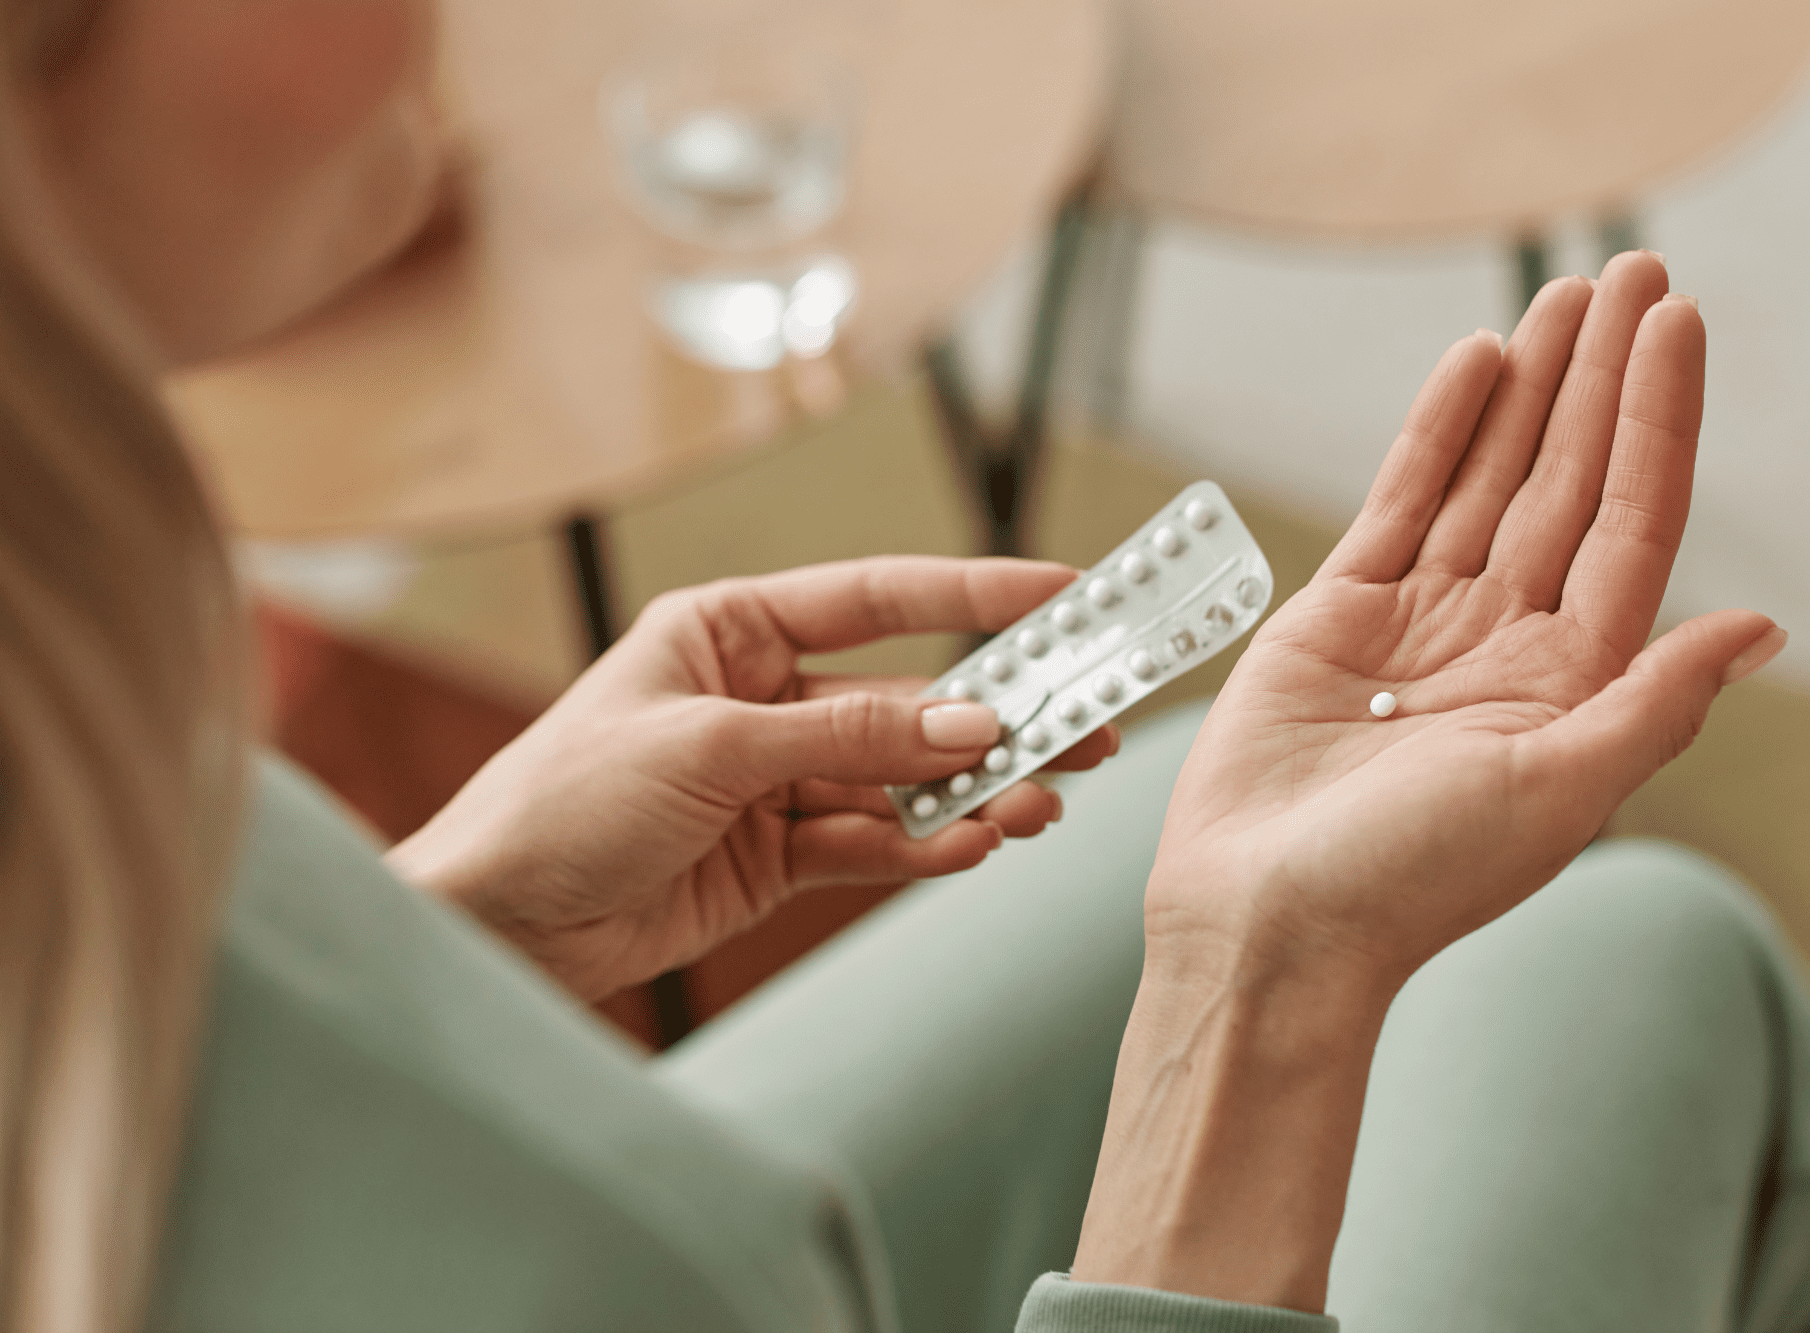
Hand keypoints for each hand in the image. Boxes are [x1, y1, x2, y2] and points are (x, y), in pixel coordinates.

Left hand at [388, 557, 1118, 1001]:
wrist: (495, 923)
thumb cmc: (563, 800)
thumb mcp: (712, 749)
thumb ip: (848, 738)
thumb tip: (970, 723)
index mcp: (733, 631)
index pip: (878, 599)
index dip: (976, 594)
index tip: (1066, 592)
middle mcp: (764, 698)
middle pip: (907, 697)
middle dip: (996, 712)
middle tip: (1089, 722)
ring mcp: (776, 781)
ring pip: (902, 779)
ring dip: (971, 793)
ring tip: (1043, 804)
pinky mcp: (778, 856)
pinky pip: (873, 844)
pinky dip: (924, 848)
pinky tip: (975, 847)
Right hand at [1075, 253, 1784, 1310]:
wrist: (1266, 921)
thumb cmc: (1410, 882)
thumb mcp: (1556, 795)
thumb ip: (1651, 703)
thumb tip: (1761, 629)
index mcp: (1575, 684)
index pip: (1633, 523)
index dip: (1656, 421)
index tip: (1673, 324)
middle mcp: (1508, 641)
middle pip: (1568, 481)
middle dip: (1601, 378)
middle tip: (1633, 270)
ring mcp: (1425, 620)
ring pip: (1488, 477)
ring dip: (1529, 388)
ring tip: (1565, 295)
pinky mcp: (1341, 612)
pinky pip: (1402, 500)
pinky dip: (1436, 432)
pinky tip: (1475, 362)